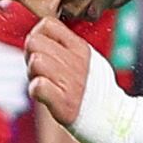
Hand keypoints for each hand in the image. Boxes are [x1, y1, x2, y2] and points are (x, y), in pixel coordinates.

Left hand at [24, 10, 93, 129]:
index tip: (42, 51)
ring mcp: (70, 82)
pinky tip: (43, 95)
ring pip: (35, 61)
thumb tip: (42, 30)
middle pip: (34, 41)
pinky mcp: (63, 103)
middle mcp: (76, 61)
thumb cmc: (94, 89)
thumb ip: (68, 44)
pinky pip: (38, 86)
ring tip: (43, 82)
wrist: (112, 118)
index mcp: (80, 47)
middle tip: (39, 70)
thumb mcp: (88, 58)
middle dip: (30, 54)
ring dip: (32, 73)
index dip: (38, 35)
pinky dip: (35, 90)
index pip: (47, 24)